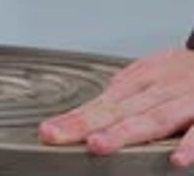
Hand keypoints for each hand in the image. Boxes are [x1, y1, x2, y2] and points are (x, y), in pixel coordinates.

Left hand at [38, 47, 193, 168]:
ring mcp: (182, 102)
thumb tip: (99, 101)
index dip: (74, 118)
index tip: (49, 131)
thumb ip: (127, 86)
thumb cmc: (186, 70)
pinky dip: (189, 144)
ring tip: (98, 145)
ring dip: (125, 132)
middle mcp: (157, 90)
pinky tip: (175, 159)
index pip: (101, 103)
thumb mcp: (153, 70)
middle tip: (58, 135)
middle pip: (117, 110)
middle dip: (86, 124)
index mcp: (141, 82)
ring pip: (152, 118)